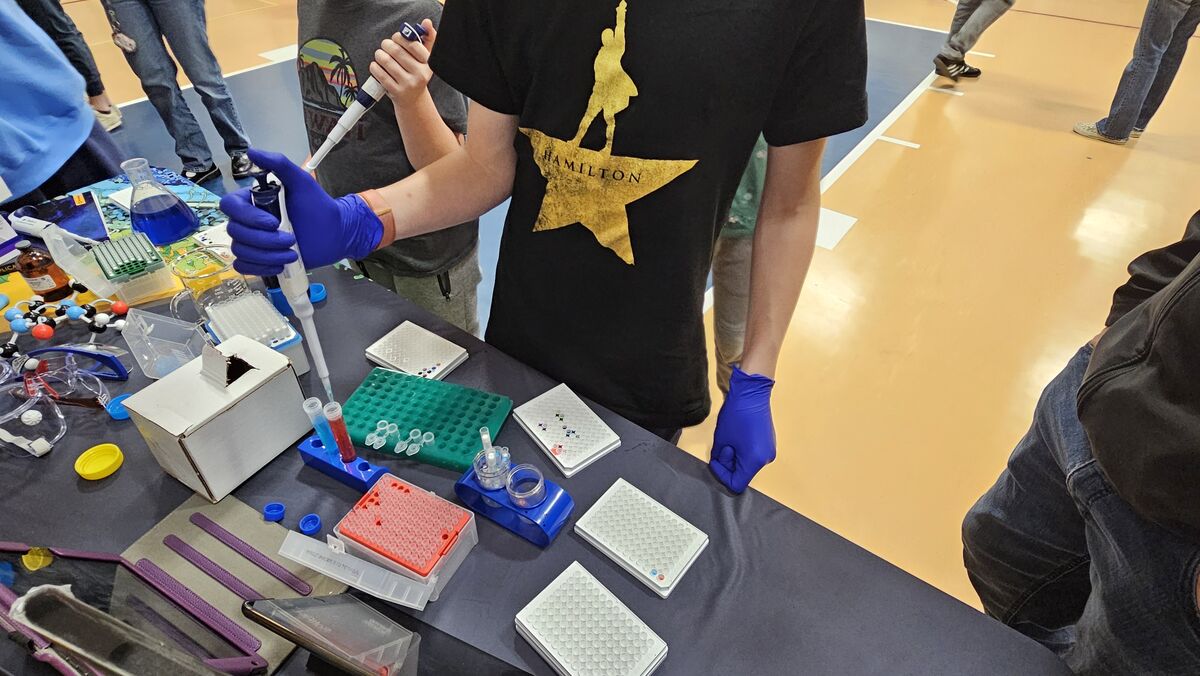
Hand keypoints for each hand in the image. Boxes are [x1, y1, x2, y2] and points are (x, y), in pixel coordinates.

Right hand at [218, 149, 382, 275]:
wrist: (335, 233)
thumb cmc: (318, 206)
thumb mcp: (302, 181)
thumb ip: (279, 164)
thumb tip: (252, 152)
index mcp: (253, 200)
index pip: (230, 206)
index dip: (247, 216)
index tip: (273, 222)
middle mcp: (249, 220)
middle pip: (235, 231)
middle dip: (264, 240)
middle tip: (291, 239)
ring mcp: (253, 241)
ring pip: (241, 251)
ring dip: (267, 255)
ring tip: (292, 253)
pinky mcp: (260, 259)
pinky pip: (244, 266)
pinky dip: (259, 268)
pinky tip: (280, 265)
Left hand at [370, 19, 436, 108]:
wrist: (413, 100)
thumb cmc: (416, 74)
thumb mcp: (425, 59)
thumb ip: (427, 39)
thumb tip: (426, 22)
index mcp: (428, 63)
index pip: (412, 44)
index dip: (400, 38)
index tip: (395, 38)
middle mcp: (420, 74)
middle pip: (397, 51)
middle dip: (386, 45)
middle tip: (385, 45)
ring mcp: (408, 84)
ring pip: (387, 61)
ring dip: (379, 55)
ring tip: (379, 54)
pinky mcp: (397, 92)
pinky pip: (380, 74)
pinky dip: (374, 67)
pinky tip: (376, 66)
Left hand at [709, 367, 775, 493]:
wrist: (751, 393)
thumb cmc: (737, 414)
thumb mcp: (721, 439)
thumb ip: (719, 457)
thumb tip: (720, 463)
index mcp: (755, 461)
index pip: (736, 483)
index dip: (722, 474)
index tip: (716, 461)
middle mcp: (766, 459)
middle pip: (743, 473)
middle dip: (729, 463)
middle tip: (723, 446)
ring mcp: (769, 451)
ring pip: (748, 464)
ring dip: (736, 456)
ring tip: (731, 439)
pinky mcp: (769, 443)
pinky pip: (753, 454)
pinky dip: (743, 450)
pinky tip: (738, 437)